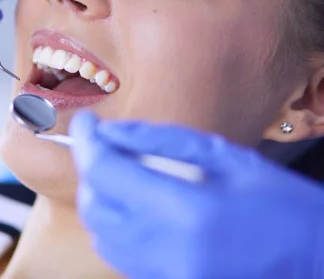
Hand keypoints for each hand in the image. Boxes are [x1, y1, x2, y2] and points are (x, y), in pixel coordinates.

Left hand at [70, 112, 323, 278]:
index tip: (84, 122)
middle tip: (103, 144)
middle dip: (89, 169)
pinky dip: (114, 225)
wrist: (316, 263)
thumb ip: (160, 141)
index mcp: (188, 212)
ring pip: (100, 234)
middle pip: (94, 206)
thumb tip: (110, 131)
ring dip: (99, 198)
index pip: (106, 172)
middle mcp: (169, 252)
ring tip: (119, 172)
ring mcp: (167, 277)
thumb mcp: (225, 156)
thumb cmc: (280, 204)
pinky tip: (133, 204)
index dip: (86, 141)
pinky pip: (118, 256)